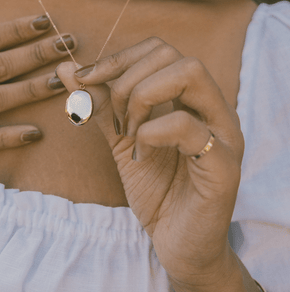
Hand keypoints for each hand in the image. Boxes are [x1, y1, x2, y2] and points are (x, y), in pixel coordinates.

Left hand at [57, 37, 243, 287]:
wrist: (176, 242)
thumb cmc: (155, 187)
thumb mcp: (120, 137)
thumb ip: (99, 102)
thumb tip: (68, 67)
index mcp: (190, 98)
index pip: (158, 49)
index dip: (118, 58)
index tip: (84, 79)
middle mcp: (212, 107)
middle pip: (172, 54)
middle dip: (127, 80)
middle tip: (114, 118)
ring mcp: (223, 132)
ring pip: (189, 74)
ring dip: (141, 98)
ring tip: (128, 131)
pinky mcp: (224, 165)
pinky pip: (188, 126)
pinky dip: (151, 133)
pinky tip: (140, 155)